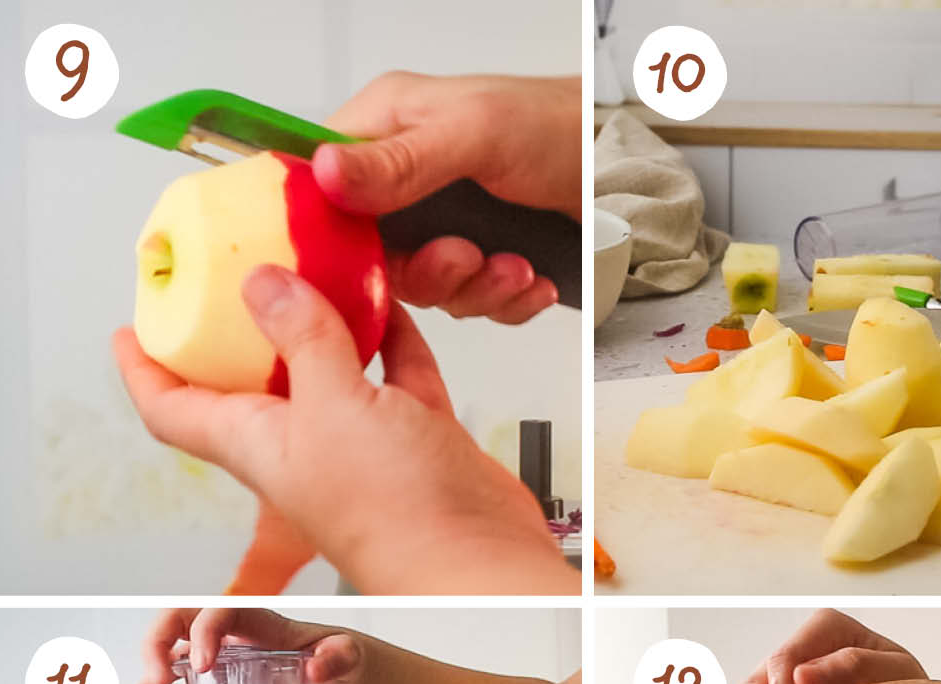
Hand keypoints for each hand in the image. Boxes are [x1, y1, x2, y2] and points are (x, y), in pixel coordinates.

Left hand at [113, 265, 575, 594]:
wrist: (475, 556)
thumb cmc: (394, 512)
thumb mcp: (331, 406)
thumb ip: (302, 338)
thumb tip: (264, 285)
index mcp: (259, 445)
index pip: (175, 408)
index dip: (145, 370)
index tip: (129, 330)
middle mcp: (305, 443)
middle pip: (254, 380)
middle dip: (240, 329)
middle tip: (234, 276)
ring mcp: (362, 441)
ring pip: (330, 369)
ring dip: (323, 322)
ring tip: (313, 268)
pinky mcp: (416, 437)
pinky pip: (396, 373)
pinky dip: (393, 338)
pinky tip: (391, 302)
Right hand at [117, 608, 362, 683]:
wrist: (339, 669)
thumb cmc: (341, 656)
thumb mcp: (349, 657)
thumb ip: (337, 659)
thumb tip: (315, 669)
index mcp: (260, 621)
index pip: (219, 612)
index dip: (203, 633)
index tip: (203, 666)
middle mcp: (233, 633)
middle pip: (179, 624)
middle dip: (158, 647)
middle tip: (154, 680)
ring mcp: (222, 655)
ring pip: (173, 660)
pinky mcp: (221, 680)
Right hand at [315, 73, 580, 321]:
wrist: (616, 167)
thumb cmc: (554, 125)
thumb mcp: (472, 133)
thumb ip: (399, 161)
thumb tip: (326, 174)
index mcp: (387, 131)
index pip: (324, 187)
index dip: (332, 230)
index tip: (357, 256)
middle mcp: (408, 182)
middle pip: (379, 256)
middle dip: (431, 271)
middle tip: (467, 256)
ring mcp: (444, 224)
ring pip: (430, 287)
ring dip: (478, 288)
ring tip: (516, 266)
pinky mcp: (480, 258)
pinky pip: (474, 302)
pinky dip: (508, 300)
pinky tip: (532, 278)